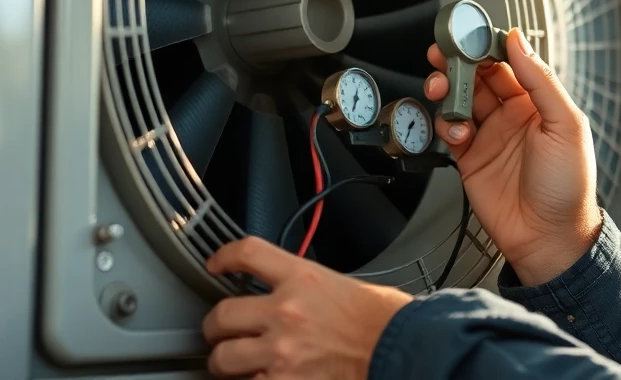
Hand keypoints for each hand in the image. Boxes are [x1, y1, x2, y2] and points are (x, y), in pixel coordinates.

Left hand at [201, 236, 411, 378]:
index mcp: (303, 278)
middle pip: (222, 314)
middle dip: (217, 327)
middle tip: (221, 332)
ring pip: (223, 358)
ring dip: (226, 363)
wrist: (403, 350)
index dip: (224, 257)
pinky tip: (261, 377)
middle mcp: (285, 311)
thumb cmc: (386, 320)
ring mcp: (281, 351)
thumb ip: (310, 289)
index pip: (248, 253)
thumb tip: (290, 294)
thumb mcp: (345, 286)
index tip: (216, 264)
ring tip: (235, 364)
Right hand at [425, 28, 602, 285]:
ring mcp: (489, 136)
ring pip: (459, 100)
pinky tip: (456, 132)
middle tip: (442, 55)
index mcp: (539, 102)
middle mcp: (512, 115)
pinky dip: (446, 125)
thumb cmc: (569, 187)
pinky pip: (449, 131)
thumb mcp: (567, 126)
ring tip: (442, 91)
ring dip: (447, 91)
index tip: (468, 35)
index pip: (508, 62)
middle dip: (458, 63)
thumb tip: (520, 43)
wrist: (549, 238)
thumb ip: (541, 82)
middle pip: (477, 76)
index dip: (486, 46)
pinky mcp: (469, 158)